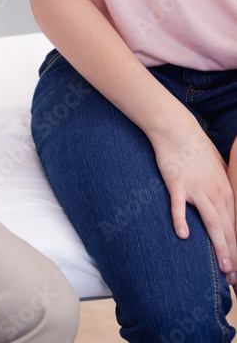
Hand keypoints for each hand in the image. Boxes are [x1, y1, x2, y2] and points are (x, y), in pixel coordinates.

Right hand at [152, 121, 236, 284]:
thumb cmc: (196, 149)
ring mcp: (196, 188)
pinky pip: (179, 205)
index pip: (236, 226)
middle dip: (234, 255)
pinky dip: (181, 220)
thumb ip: (224, 189)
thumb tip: (227, 208)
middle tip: (235, 279)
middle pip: (228, 229)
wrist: (176, 128)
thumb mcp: (219, 169)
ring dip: (220, 246)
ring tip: (225, 268)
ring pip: (213, 222)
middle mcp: (216, 191)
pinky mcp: (177, 183)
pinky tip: (184, 236)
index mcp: (226, 190)